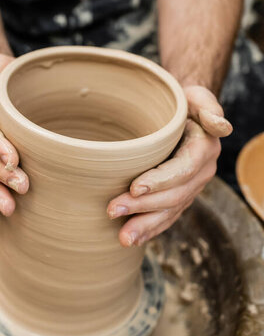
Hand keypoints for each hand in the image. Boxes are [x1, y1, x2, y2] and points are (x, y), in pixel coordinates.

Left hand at [107, 85, 231, 246]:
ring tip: (122, 238)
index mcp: (204, 149)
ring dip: (145, 225)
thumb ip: (208, 107)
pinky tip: (133, 239)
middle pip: (174, 195)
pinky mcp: (179, 195)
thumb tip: (222, 127)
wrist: (183, 113)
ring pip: (170, 211)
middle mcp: (201, 172)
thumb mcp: (197, 97)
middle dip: (143, 206)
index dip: (160, 181)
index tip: (134, 187)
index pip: (182, 169)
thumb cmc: (183, 102)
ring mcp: (191, 187)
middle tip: (112, 210)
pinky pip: (167, 215)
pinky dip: (150, 229)